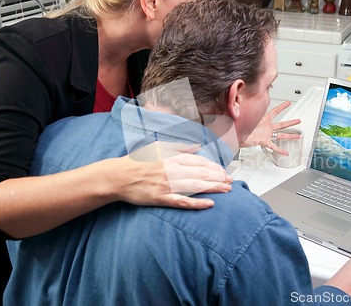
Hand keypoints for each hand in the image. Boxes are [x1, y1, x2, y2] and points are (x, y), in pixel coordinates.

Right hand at [109, 143, 232, 209]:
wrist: (119, 176)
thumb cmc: (138, 161)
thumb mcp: (159, 147)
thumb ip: (179, 147)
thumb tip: (197, 145)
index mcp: (172, 157)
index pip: (200, 161)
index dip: (215, 167)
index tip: (224, 172)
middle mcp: (172, 170)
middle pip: (201, 173)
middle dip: (218, 177)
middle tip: (231, 182)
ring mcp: (167, 184)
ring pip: (195, 186)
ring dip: (213, 188)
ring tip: (226, 190)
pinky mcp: (161, 198)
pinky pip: (182, 201)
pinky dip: (197, 203)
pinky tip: (210, 204)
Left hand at [242, 101, 300, 154]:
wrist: (235, 136)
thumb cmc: (240, 126)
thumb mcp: (246, 115)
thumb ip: (248, 108)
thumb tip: (244, 99)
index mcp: (263, 119)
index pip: (275, 111)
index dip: (282, 107)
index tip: (288, 103)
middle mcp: (266, 127)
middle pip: (282, 124)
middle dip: (291, 123)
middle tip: (298, 121)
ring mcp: (266, 134)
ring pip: (281, 135)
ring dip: (289, 136)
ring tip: (297, 136)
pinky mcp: (264, 141)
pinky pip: (273, 146)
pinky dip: (279, 150)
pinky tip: (285, 152)